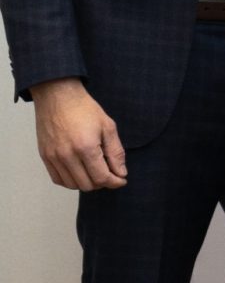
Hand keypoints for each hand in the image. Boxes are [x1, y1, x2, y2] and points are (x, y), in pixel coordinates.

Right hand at [32, 77, 126, 191]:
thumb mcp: (108, 127)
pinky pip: (57, 179)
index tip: (121, 180)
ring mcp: (53, 157)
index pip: (101, 178)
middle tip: (110, 173)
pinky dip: (71, 180)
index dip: (115, 182)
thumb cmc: (84, 109)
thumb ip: (116, 152)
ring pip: (72, 185)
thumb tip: (121, 173)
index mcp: (86, 147)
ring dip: (87, 183)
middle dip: (102, 183)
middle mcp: (67, 155)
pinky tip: (80, 172)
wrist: (58, 97)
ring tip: (95, 171)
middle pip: (87, 185)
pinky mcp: (45, 156)